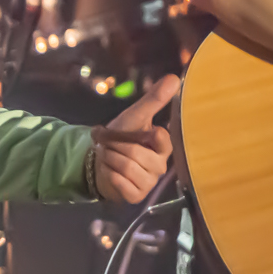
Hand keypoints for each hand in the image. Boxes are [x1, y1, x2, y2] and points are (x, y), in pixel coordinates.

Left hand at [93, 75, 179, 203]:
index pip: (162, 138)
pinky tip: (109, 171)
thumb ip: (153, 100)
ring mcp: (149, 182)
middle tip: (109, 143)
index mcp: (163, 146)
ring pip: (128, 168)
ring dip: (110, 158)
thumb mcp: (135, 116)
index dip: (145, 133)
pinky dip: (110, 174)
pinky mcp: (137, 195)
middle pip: (136, 153)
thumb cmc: (120, 137)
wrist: (98, 160)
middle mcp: (160, 165)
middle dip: (116, 145)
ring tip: (107, 155)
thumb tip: (174, 78)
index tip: (137, 130)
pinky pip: (123, 184)